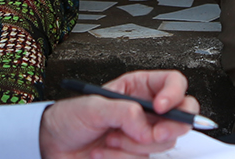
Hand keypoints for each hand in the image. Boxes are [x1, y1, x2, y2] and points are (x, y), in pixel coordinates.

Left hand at [39, 71, 196, 158]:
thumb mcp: (93, 106)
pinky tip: (104, 152)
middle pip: (180, 116)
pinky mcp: (135, 155)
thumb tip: (145, 125)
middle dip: (169, 127)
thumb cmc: (68, 119)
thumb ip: (122, 112)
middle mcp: (145, 111)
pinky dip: (122, 158)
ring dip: (132, 145)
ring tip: (109, 139)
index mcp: (138, 88)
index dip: (174, 94)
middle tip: (151, 134)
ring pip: (163, 143)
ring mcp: (142, 135)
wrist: (53, 147)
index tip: (161, 108)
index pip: (173, 83)